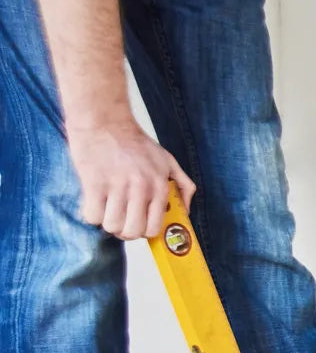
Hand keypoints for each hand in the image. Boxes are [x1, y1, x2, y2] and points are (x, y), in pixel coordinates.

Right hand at [67, 120, 195, 240]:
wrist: (105, 120)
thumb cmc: (135, 142)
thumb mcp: (168, 161)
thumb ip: (183, 185)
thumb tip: (186, 211)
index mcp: (159, 186)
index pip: (154, 227)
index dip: (144, 232)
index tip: (137, 225)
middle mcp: (140, 188)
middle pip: (133, 232)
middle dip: (125, 232)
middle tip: (120, 220)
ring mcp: (117, 186)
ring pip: (112, 226)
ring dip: (107, 223)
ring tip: (107, 210)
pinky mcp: (94, 183)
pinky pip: (92, 216)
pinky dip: (91, 214)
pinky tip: (94, 202)